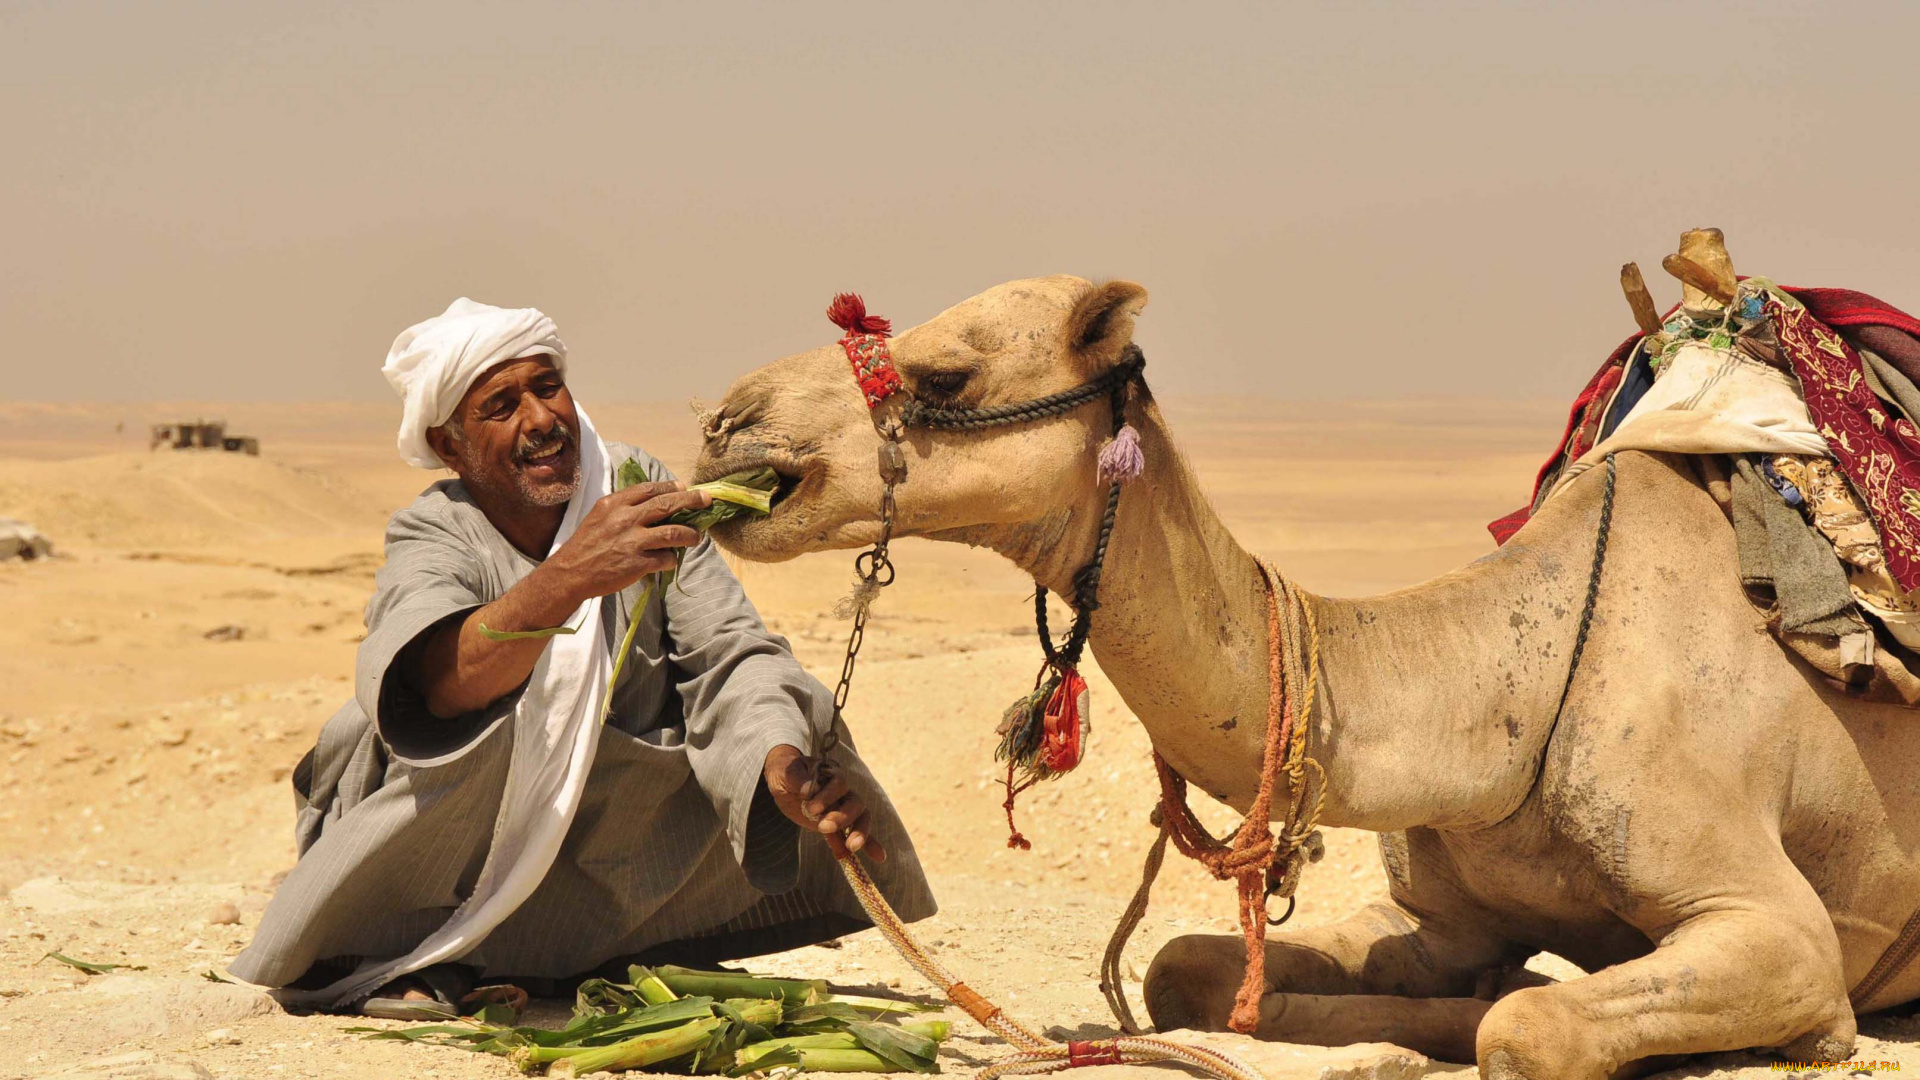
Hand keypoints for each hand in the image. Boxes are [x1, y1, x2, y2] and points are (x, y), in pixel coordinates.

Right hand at [544, 480, 710, 600]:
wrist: (570, 573)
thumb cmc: (586, 544)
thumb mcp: (600, 515)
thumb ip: (624, 506)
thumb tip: (654, 500)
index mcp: (614, 504)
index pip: (649, 489)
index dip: (671, 487)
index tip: (684, 487)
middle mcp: (625, 519)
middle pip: (667, 505)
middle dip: (692, 500)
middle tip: (707, 500)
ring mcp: (632, 542)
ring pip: (674, 533)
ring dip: (691, 535)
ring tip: (697, 537)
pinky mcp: (637, 564)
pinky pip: (666, 559)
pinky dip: (672, 559)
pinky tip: (671, 560)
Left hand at [764, 744, 885, 861]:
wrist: (786, 782)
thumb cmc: (787, 773)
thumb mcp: (786, 772)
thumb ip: (797, 779)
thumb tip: (808, 789)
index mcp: (831, 774)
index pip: (839, 783)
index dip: (828, 796)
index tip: (811, 809)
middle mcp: (843, 790)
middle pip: (855, 802)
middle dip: (842, 817)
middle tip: (823, 827)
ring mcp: (845, 807)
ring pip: (861, 817)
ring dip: (860, 832)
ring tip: (851, 847)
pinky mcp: (842, 824)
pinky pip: (859, 832)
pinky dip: (871, 844)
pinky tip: (879, 857)